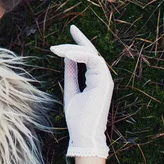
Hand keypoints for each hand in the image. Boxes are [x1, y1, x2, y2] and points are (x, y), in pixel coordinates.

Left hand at [50, 25, 113, 158]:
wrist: (83, 136)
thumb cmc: (77, 118)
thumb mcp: (71, 90)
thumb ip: (71, 74)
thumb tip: (67, 58)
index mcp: (95, 79)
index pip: (89, 56)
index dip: (80, 43)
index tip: (72, 30)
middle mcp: (102, 77)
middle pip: (92, 52)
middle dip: (80, 40)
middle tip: (71, 28)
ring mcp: (105, 79)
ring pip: (92, 54)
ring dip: (74, 49)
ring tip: (58, 49)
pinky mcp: (104, 82)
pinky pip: (94, 61)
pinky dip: (80, 55)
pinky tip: (67, 54)